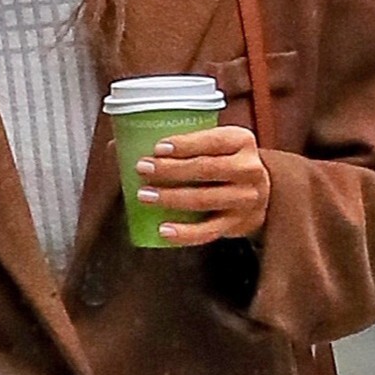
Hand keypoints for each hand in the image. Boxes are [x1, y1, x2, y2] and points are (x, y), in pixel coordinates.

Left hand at [134, 124, 270, 246]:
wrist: (259, 193)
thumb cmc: (223, 162)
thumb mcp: (214, 145)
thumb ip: (178, 142)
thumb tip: (116, 144)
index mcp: (241, 141)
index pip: (213, 141)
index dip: (185, 144)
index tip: (157, 148)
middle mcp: (249, 169)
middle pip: (206, 169)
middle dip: (171, 170)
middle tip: (142, 169)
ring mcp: (245, 199)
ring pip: (204, 200)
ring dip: (171, 198)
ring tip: (145, 196)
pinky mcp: (237, 224)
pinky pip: (208, 231)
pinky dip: (184, 233)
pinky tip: (163, 229)